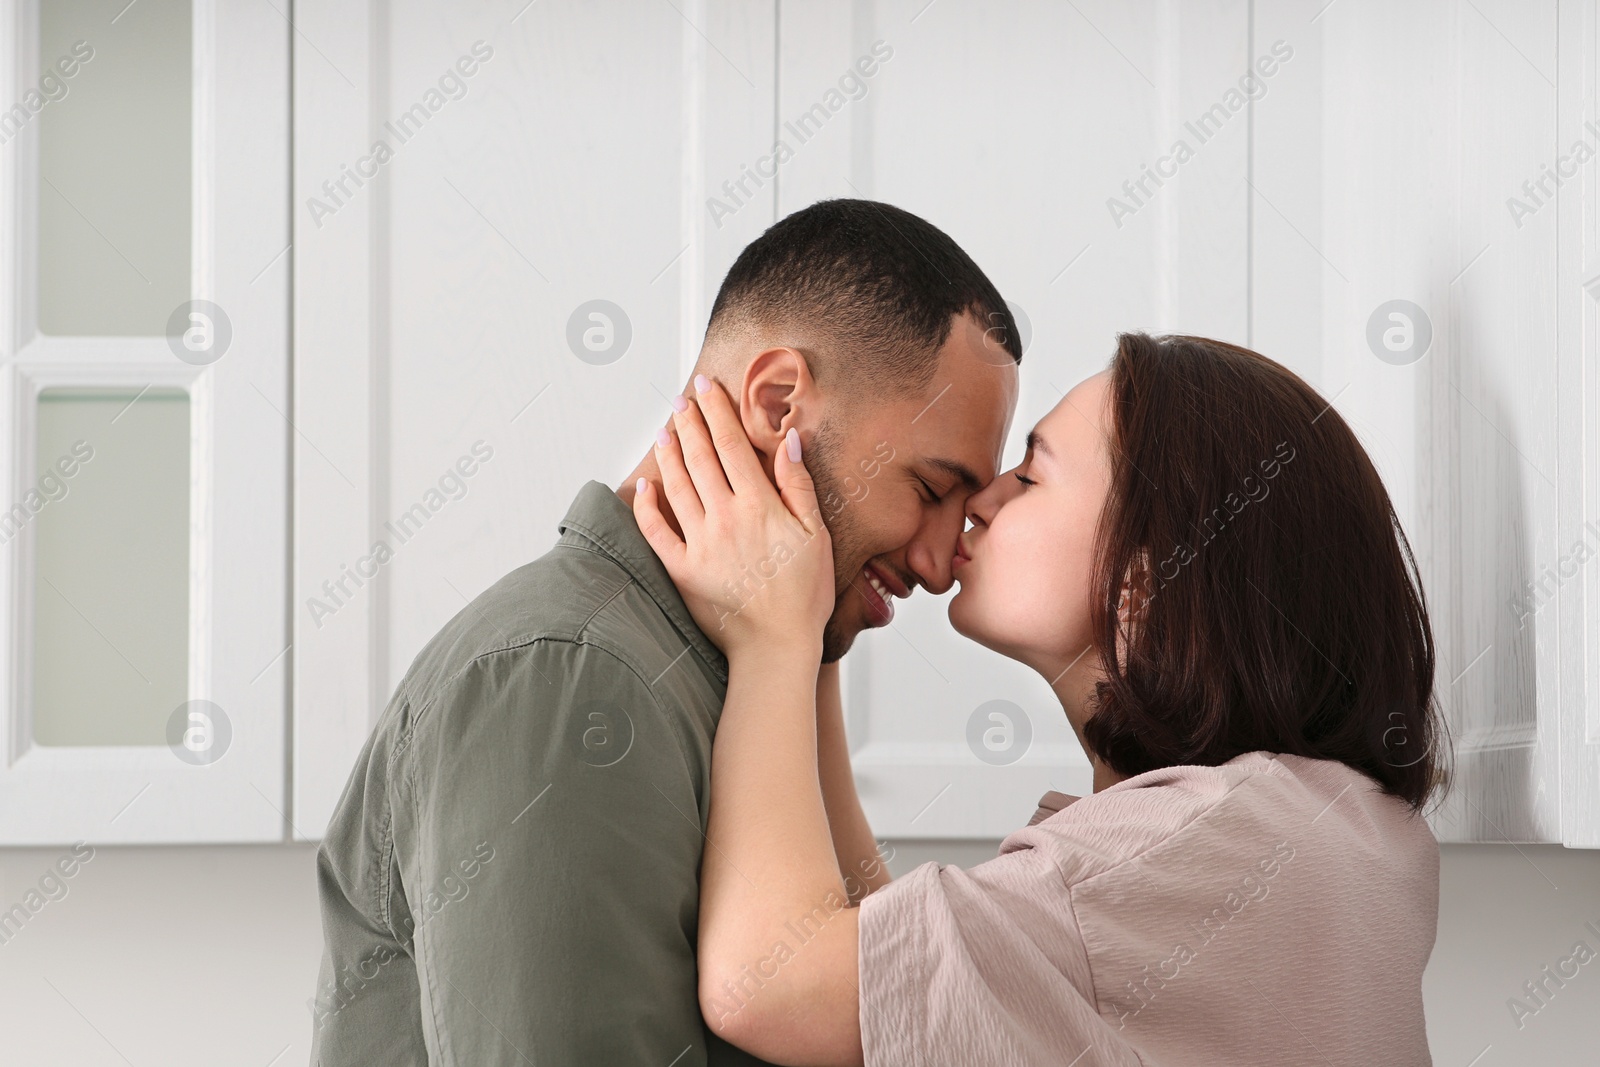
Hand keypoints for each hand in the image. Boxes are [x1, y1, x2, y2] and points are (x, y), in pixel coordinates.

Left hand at [632, 376, 833, 655]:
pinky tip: (644, 486)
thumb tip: (788, 442)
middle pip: (701, 458)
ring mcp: (700, 544)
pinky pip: (656, 532)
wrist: (777, 646)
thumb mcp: (816, 536)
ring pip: (677, 486)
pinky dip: (647, 507)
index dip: (718, 412)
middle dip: (690, 423)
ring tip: (666, 430)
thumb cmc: (803, 595)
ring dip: (669, 454)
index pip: (733, 446)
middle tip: (682, 399)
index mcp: (759, 507)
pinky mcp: (682, 570)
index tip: (708, 389)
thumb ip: (799, 486)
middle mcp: (725, 519)